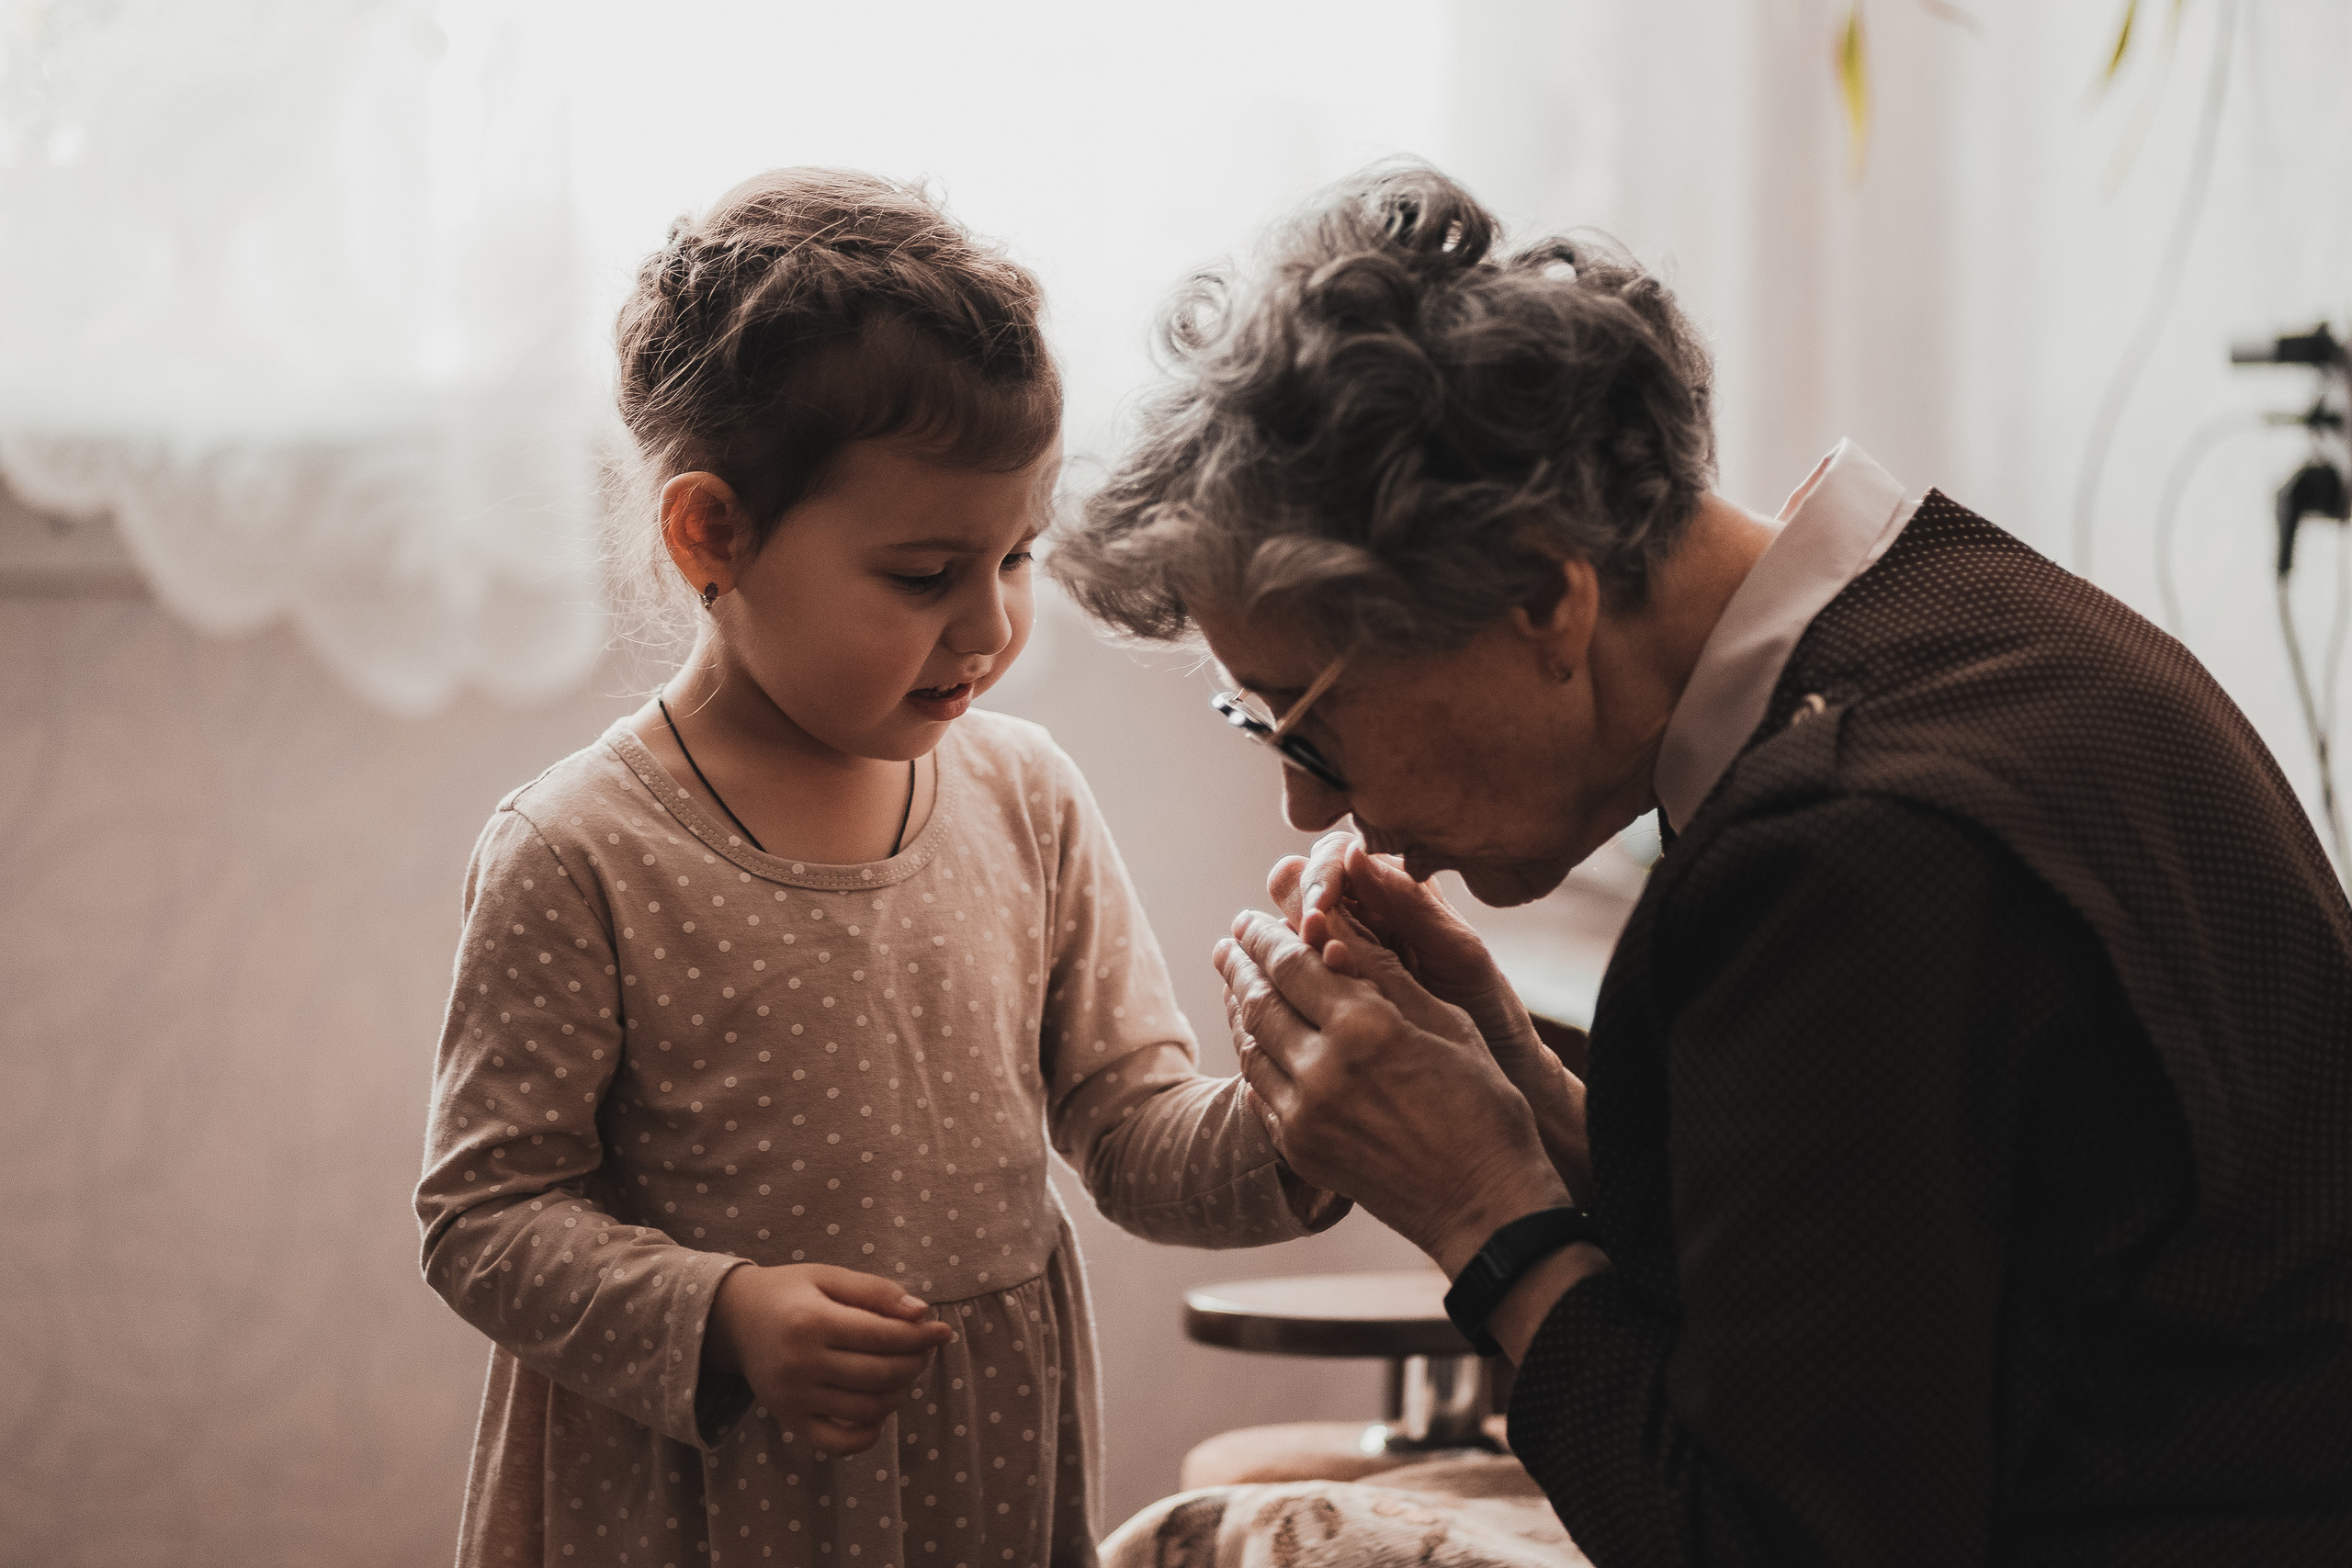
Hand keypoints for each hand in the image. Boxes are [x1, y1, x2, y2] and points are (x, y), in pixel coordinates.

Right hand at [704, 1263, 953, 1455]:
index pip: (883, 1336)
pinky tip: (880, 1411)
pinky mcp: (790, 1420)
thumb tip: (922, 1313)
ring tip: (904, 1373)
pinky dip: (868, 1435)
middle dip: (915, 1364)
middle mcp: (801, 1364)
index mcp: (811, 1322)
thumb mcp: (829, 1277)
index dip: (921, 1336)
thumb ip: (876, 1292)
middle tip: (924, 1350)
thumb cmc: (789, 1292)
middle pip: (881, 1375)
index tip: (942, 1331)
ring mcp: (794, 1398)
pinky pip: (837, 1443)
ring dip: (899, 1394)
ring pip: (867, 1410)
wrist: (734, 1319)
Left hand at [1215, 908, 1570, 1276]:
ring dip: (1236, 1008)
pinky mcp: (1299, 1150)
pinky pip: (1257, 1092)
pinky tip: (1252, 1041)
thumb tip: (1336, 928)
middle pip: (1259, 1000)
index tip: (1251, 919)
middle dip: (1240, 965)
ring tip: (1233, 983)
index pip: (1293, 963)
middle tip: (1229, 943)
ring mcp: (1304, 1115)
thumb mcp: (1447, 1026)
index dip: (1265, 936)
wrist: (1482, 1206)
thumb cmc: (1483, 1107)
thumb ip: (1384, 976)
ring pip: (1249, 1046)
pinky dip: (1249, 1057)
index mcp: (1365, 1027)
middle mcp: (1323, 1068)